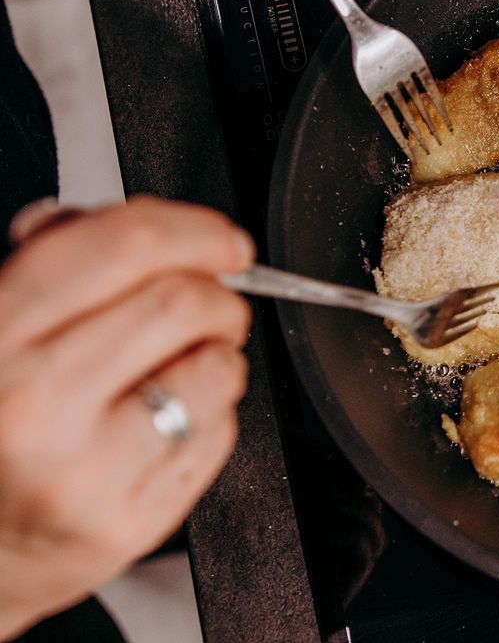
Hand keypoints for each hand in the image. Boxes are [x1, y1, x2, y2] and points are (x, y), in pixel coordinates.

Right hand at [0, 197, 253, 639]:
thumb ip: (51, 263)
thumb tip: (126, 218)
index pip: (124, 246)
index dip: (197, 230)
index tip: (225, 240)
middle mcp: (31, 403)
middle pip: (183, 302)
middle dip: (219, 294)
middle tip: (213, 307)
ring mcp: (80, 471)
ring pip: (216, 369)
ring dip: (221, 355)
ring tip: (184, 367)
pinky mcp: (125, 524)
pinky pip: (219, 434)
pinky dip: (214, 414)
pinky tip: (167, 422)